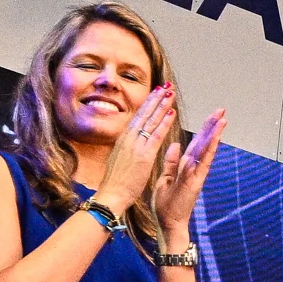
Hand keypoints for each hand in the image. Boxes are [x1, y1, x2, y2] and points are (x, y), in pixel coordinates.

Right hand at [95, 87, 175, 212]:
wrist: (110, 195)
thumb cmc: (115, 182)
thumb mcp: (119, 159)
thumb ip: (126, 148)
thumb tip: (131, 142)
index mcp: (123, 140)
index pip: (137, 117)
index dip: (147, 104)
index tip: (155, 93)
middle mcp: (128, 139)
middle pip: (144, 114)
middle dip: (155, 99)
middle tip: (165, 86)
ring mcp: (135, 146)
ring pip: (151, 121)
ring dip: (162, 105)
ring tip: (170, 93)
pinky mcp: (143, 155)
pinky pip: (156, 135)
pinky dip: (164, 123)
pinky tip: (172, 112)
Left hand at [155, 106, 229, 237]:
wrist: (168, 224)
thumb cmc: (166, 205)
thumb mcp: (165, 179)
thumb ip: (171, 162)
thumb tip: (175, 144)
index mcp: (186, 167)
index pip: (196, 144)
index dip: (203, 130)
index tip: (211, 116)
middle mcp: (194, 170)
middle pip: (205, 144)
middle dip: (213, 127)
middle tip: (222, 111)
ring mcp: (196, 176)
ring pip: (206, 152)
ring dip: (214, 136)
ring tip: (222, 121)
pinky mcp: (194, 183)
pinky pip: (200, 165)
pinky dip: (207, 153)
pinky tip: (212, 141)